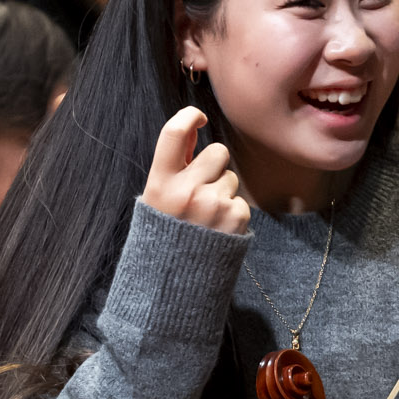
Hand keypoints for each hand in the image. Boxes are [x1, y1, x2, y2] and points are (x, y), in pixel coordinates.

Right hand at [142, 107, 250, 236]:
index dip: (189, 116)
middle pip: (218, 151)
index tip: (198, 118)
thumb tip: (194, 131)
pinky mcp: (235, 217)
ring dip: (223, 191)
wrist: (176, 282)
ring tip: (207, 216)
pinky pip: (240, 200)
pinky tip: (217, 228)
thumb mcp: (157, 198)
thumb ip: (175, 165)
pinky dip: (232, 212)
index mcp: (160, 184)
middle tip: (203, 187)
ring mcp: (213, 204)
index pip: (173, 133)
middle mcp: (186, 191)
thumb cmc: (165, 234)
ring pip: (231, 177)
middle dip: (215, 165)